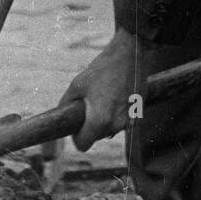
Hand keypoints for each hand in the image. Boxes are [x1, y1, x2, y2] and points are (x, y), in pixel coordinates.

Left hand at [61, 27, 156, 152]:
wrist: (129, 54)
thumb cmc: (102, 68)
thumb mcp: (77, 85)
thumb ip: (66, 105)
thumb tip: (61, 118)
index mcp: (100, 120)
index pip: (83, 145)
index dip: (76, 137)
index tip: (76, 126)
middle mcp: (116, 125)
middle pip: (96, 137)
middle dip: (90, 126)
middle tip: (89, 105)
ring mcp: (129, 120)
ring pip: (110, 130)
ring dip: (104, 120)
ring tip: (104, 97)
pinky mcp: (138, 113)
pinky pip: (122, 121)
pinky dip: (116, 114)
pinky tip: (115, 96)